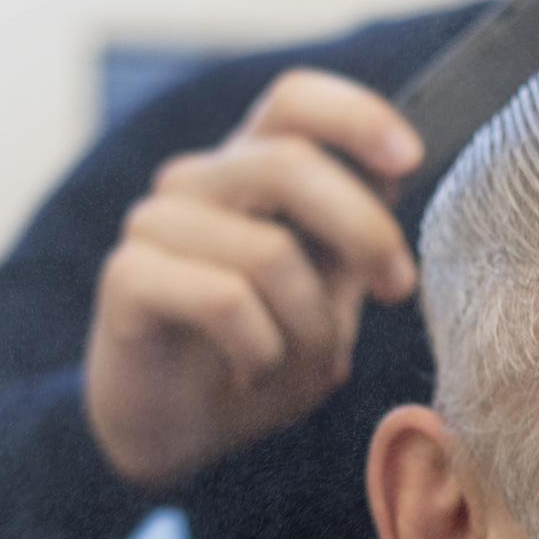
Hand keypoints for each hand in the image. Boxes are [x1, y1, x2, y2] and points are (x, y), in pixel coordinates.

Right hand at [85, 69, 421, 489]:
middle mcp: (198, 182)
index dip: (355, 116)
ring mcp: (154, 224)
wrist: (181, 437)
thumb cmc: (261, 357)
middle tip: (397, 289)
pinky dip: (259, 349)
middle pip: (291, 164)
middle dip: (365, 230)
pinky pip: (224, 299)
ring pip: (268, 251)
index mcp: (251, 169)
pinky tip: (251, 374)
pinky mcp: (126, 277)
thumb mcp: (328, 296)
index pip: (294, 100)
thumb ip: (353, 237)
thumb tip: (397, 168)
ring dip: (308, 325)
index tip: (411, 162)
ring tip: (298, 364)